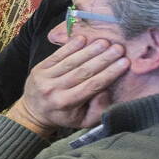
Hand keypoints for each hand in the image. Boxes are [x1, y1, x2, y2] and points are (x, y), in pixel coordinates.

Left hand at [9, 34, 129, 133]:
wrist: (33, 112)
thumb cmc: (64, 116)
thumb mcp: (83, 120)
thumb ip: (98, 109)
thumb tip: (106, 90)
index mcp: (66, 103)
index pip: (92, 85)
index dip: (110, 73)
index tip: (125, 62)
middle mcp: (54, 90)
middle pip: (83, 71)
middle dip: (103, 59)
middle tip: (119, 48)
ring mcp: (44, 78)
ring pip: (71, 61)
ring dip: (89, 50)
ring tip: (105, 42)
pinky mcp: (39, 68)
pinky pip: (57, 55)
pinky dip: (70, 46)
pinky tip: (83, 38)